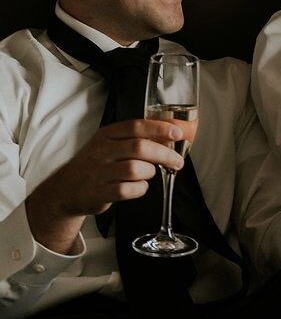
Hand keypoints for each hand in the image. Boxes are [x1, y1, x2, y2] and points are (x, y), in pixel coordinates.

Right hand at [24, 120, 184, 253]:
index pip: (136, 126)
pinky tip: (138, 187)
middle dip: (165, 154)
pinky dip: (140, 189)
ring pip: (136, 169)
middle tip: (177, 162)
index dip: (159, 129)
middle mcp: (101, 151)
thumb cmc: (95, 165)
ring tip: (149, 174)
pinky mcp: (99, 192)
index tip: (177, 134)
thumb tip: (170, 136)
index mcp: (106, 135)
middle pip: (140, 148)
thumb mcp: (109, 144)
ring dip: (150, 173)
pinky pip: (128, 190)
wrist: (65, 190)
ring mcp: (99, 172)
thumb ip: (135, 138)